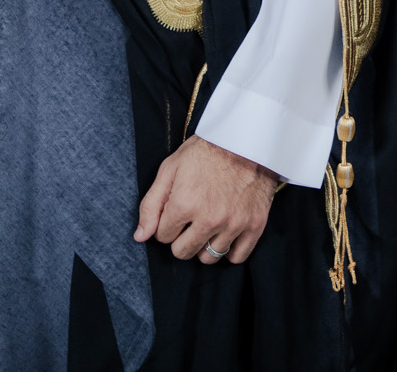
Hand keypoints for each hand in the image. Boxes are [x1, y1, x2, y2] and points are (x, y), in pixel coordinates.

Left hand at [134, 136, 276, 262]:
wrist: (246, 138)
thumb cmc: (206, 150)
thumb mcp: (170, 169)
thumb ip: (151, 204)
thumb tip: (141, 236)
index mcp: (184, 205)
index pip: (163, 237)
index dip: (167, 223)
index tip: (177, 209)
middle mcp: (209, 219)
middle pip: (183, 252)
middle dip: (181, 238)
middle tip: (190, 219)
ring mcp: (234, 224)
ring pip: (209, 258)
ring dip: (204, 245)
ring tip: (208, 226)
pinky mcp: (255, 225)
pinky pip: (238, 257)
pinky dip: (230, 250)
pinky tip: (226, 234)